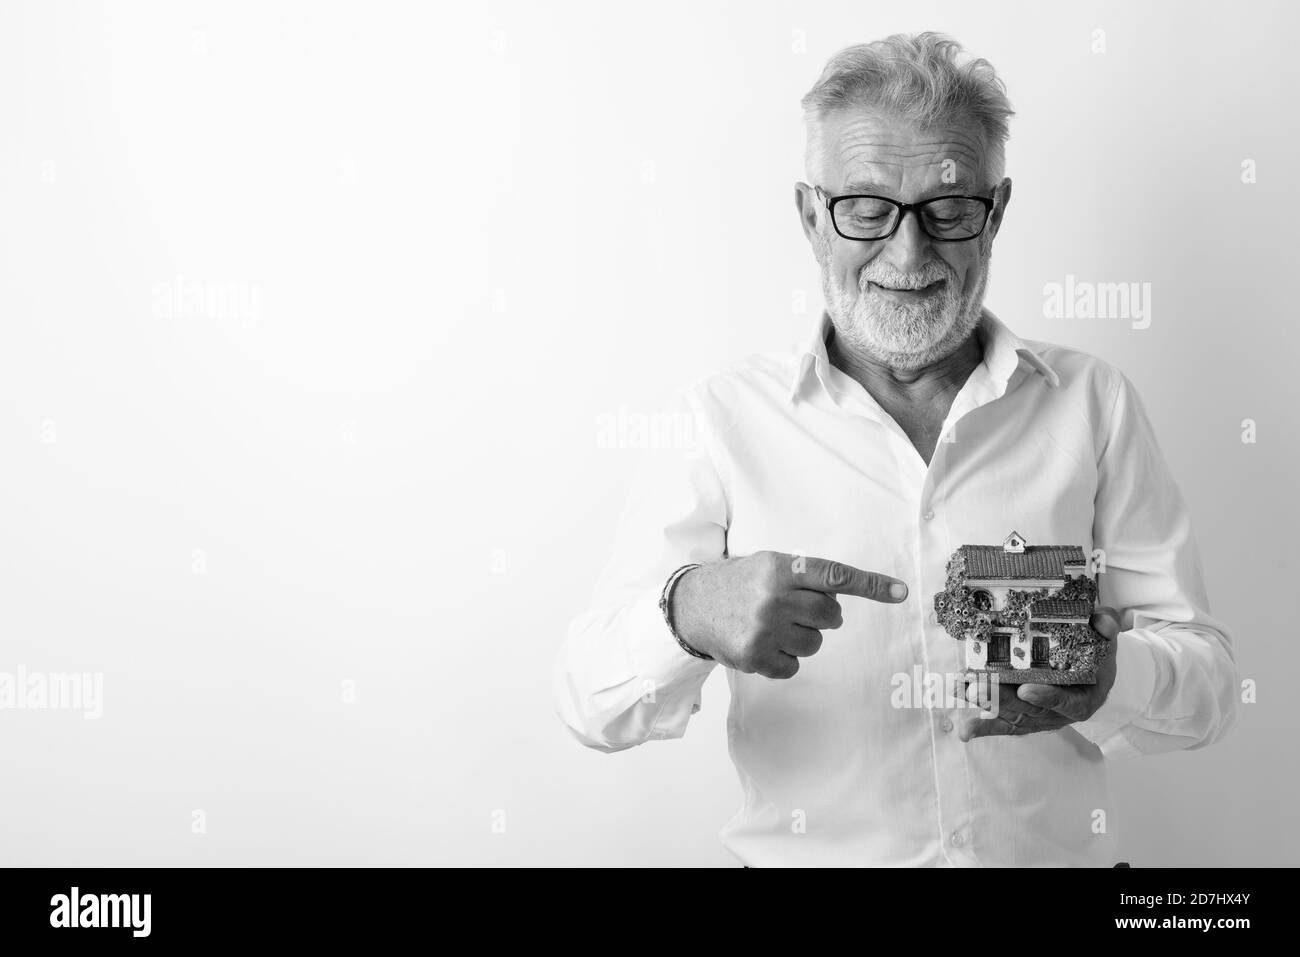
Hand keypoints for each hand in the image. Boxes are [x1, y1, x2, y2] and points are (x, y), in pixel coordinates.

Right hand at [672, 551, 908, 678]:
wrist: (692, 605)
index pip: (834, 576)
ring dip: (802, 639)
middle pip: (830, 615)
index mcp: (779, 568)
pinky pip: (794, 666)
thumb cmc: (739, 583)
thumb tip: (841, 604)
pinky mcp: (755, 656)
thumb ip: (804, 577)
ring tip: (775, 627)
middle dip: (821, 616)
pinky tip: (763, 644)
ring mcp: (764, 629)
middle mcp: (773, 597)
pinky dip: (784, 659)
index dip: (870, 585)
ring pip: (815, 644)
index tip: (900, 592)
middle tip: (796, 610)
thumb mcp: (768, 565)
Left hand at [955, 606, 1120, 739]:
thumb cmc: (1098, 655)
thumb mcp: (1107, 639)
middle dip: (1002, 699)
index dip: (1048, 697)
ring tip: (962, 693)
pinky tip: (965, 731)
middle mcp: (1060, 713)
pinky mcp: (1025, 719)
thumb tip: (1103, 620)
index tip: (1026, 689)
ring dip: (986, 706)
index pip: (1067, 702)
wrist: (1094, 675)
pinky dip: (985, 728)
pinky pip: (1005, 725)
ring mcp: (1041, 718)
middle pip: (1030, 710)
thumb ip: (1106, 629)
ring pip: (1013, 716)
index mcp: (1085, 698)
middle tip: (978, 687)